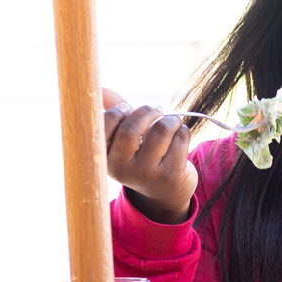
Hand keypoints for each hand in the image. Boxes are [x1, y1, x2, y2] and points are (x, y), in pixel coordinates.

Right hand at [102, 87, 195, 223]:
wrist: (165, 193)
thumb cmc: (142, 155)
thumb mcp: (124, 137)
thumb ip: (113, 110)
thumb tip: (99, 87)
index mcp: (105, 158)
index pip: (104, 126)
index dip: (119, 111)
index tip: (128, 108)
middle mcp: (122, 169)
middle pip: (132, 128)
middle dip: (147, 111)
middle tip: (157, 110)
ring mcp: (146, 174)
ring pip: (161, 130)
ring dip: (170, 120)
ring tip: (172, 123)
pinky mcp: (171, 175)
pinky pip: (180, 138)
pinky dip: (183, 131)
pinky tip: (179, 138)